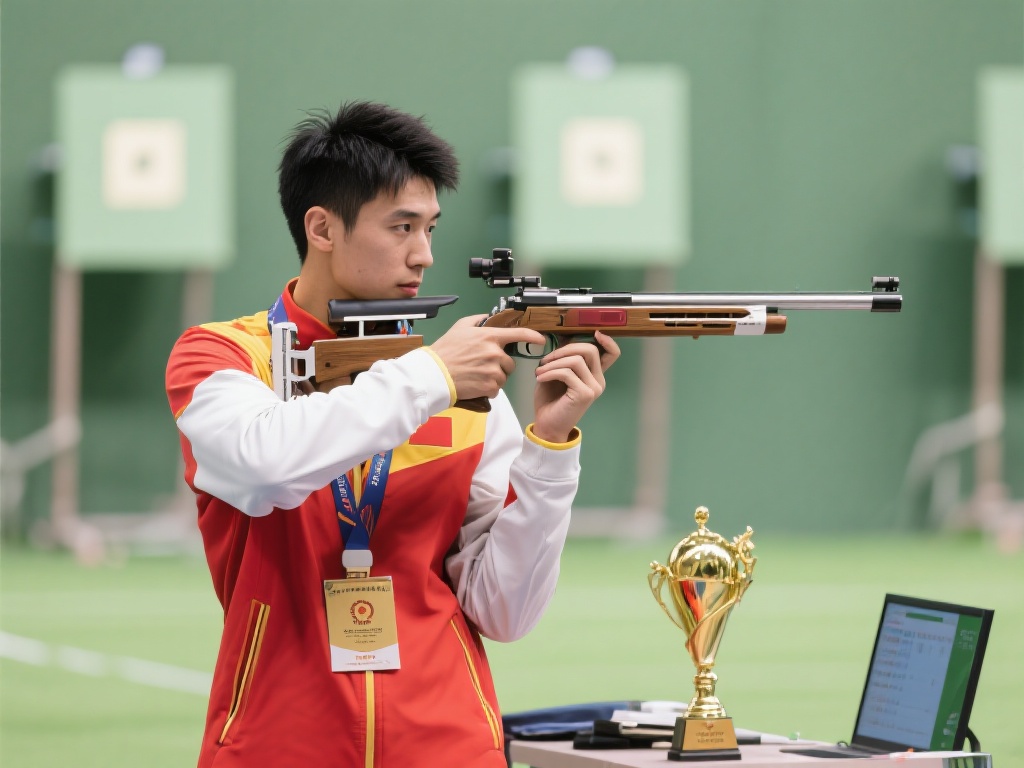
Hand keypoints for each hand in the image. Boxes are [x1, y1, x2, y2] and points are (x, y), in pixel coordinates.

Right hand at [429, 315, 547, 400]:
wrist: (434, 373)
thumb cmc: (444, 350)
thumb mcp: (460, 327)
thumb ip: (477, 320)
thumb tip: (487, 318)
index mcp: (490, 336)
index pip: (519, 334)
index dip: (533, 336)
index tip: (541, 340)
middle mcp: (494, 353)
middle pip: (510, 363)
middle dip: (500, 366)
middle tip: (483, 367)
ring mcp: (493, 371)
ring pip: (503, 377)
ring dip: (494, 378)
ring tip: (476, 376)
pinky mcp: (489, 386)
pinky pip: (496, 390)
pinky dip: (488, 389)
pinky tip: (475, 385)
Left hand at [531, 331, 619, 442]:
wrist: (547, 425)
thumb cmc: (551, 400)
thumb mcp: (556, 373)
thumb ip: (564, 359)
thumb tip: (564, 337)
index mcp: (594, 375)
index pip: (612, 354)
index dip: (607, 341)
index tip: (595, 333)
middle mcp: (598, 381)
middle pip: (590, 350)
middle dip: (565, 348)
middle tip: (546, 358)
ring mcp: (594, 388)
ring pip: (576, 360)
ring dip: (553, 363)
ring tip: (539, 371)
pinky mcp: (584, 394)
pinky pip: (567, 373)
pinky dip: (550, 372)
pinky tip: (539, 378)